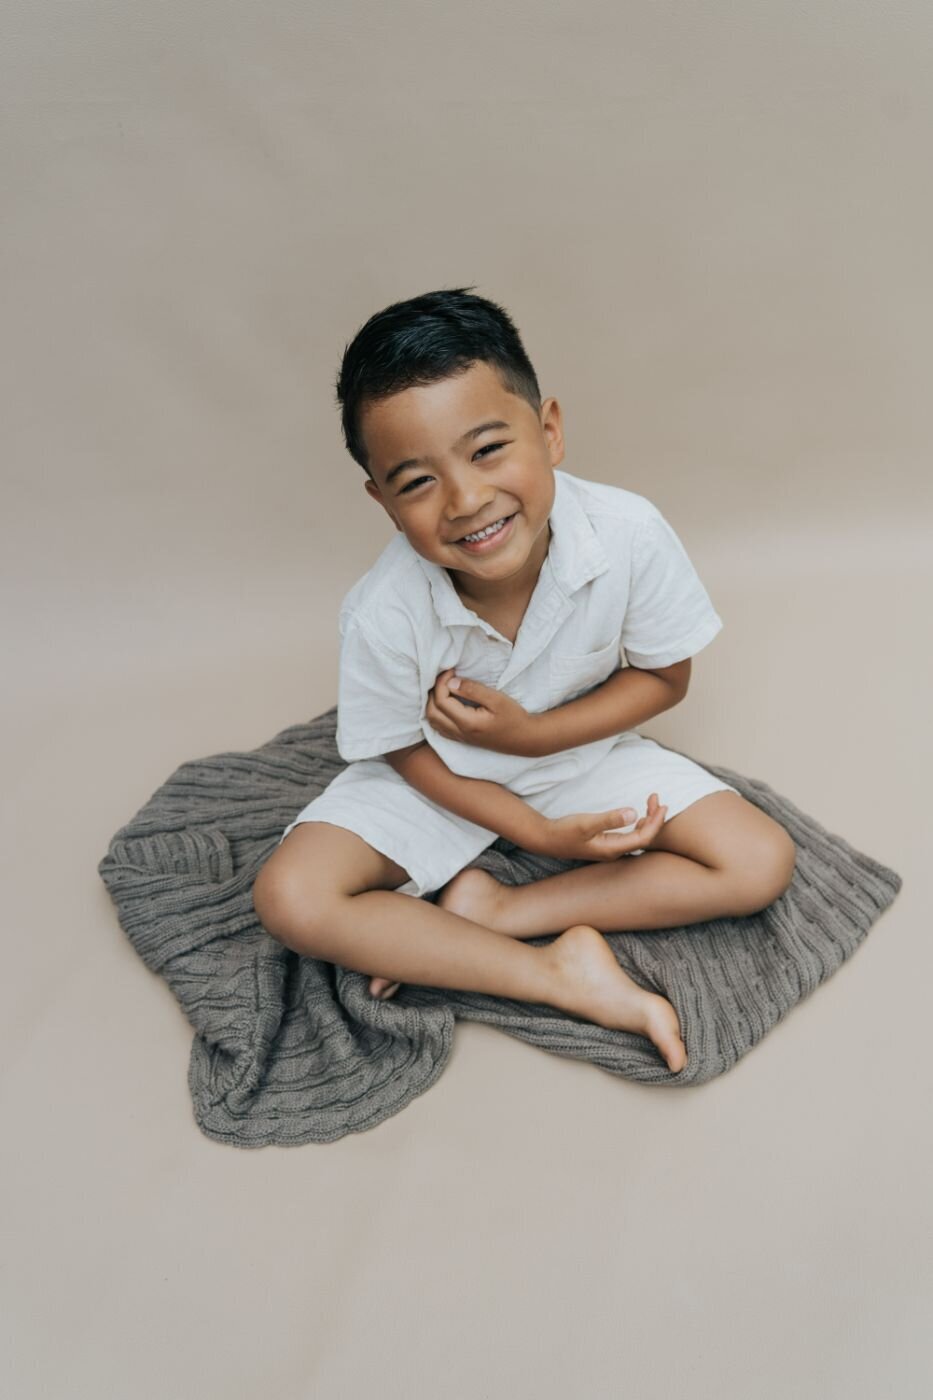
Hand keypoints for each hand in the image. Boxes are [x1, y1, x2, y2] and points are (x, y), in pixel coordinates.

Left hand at [424, 668, 540, 755]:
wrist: (524, 738)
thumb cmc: (514, 717)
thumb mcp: (497, 699)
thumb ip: (473, 690)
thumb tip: (452, 682)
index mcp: (467, 723)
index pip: (441, 701)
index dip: (442, 682)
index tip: (452, 670)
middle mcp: (459, 732)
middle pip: (431, 712)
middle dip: (434, 691)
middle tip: (446, 677)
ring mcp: (459, 737)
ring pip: (433, 721)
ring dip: (433, 702)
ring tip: (445, 687)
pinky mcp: (462, 738)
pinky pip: (439, 726)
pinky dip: (437, 712)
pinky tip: (447, 702)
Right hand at [535, 792, 668, 861]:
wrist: (546, 839)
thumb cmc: (565, 831)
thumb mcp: (587, 823)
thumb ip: (610, 819)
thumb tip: (633, 813)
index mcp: (613, 848)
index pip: (644, 837)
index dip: (656, 822)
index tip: (662, 804)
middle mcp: (615, 851)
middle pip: (644, 837)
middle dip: (654, 818)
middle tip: (656, 798)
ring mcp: (610, 848)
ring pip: (637, 836)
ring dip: (648, 820)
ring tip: (652, 803)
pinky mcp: (605, 843)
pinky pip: (629, 835)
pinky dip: (638, 823)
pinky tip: (638, 815)